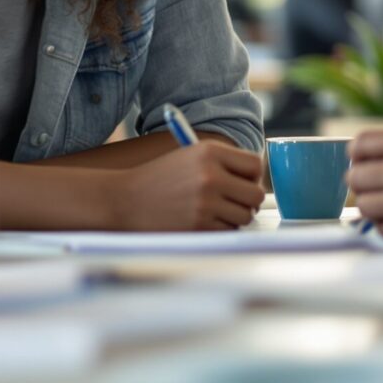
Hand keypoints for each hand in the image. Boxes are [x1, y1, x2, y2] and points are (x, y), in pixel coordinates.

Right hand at [113, 142, 264, 230]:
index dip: (252, 176)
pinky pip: (228, 231)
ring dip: (234, 217)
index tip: (242, 182)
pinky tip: (200, 220)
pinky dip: (219, 229)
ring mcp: (205, 201)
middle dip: (248, 201)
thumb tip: (258, 182)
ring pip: (245, 216)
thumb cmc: (160, 179)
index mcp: (209, 152)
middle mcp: (210, 174)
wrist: (125, 199)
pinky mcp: (199, 225)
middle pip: (256, 194)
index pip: (255, 164)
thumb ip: (223, 164)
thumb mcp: (189, 157)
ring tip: (213, 211)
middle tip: (234, 202)